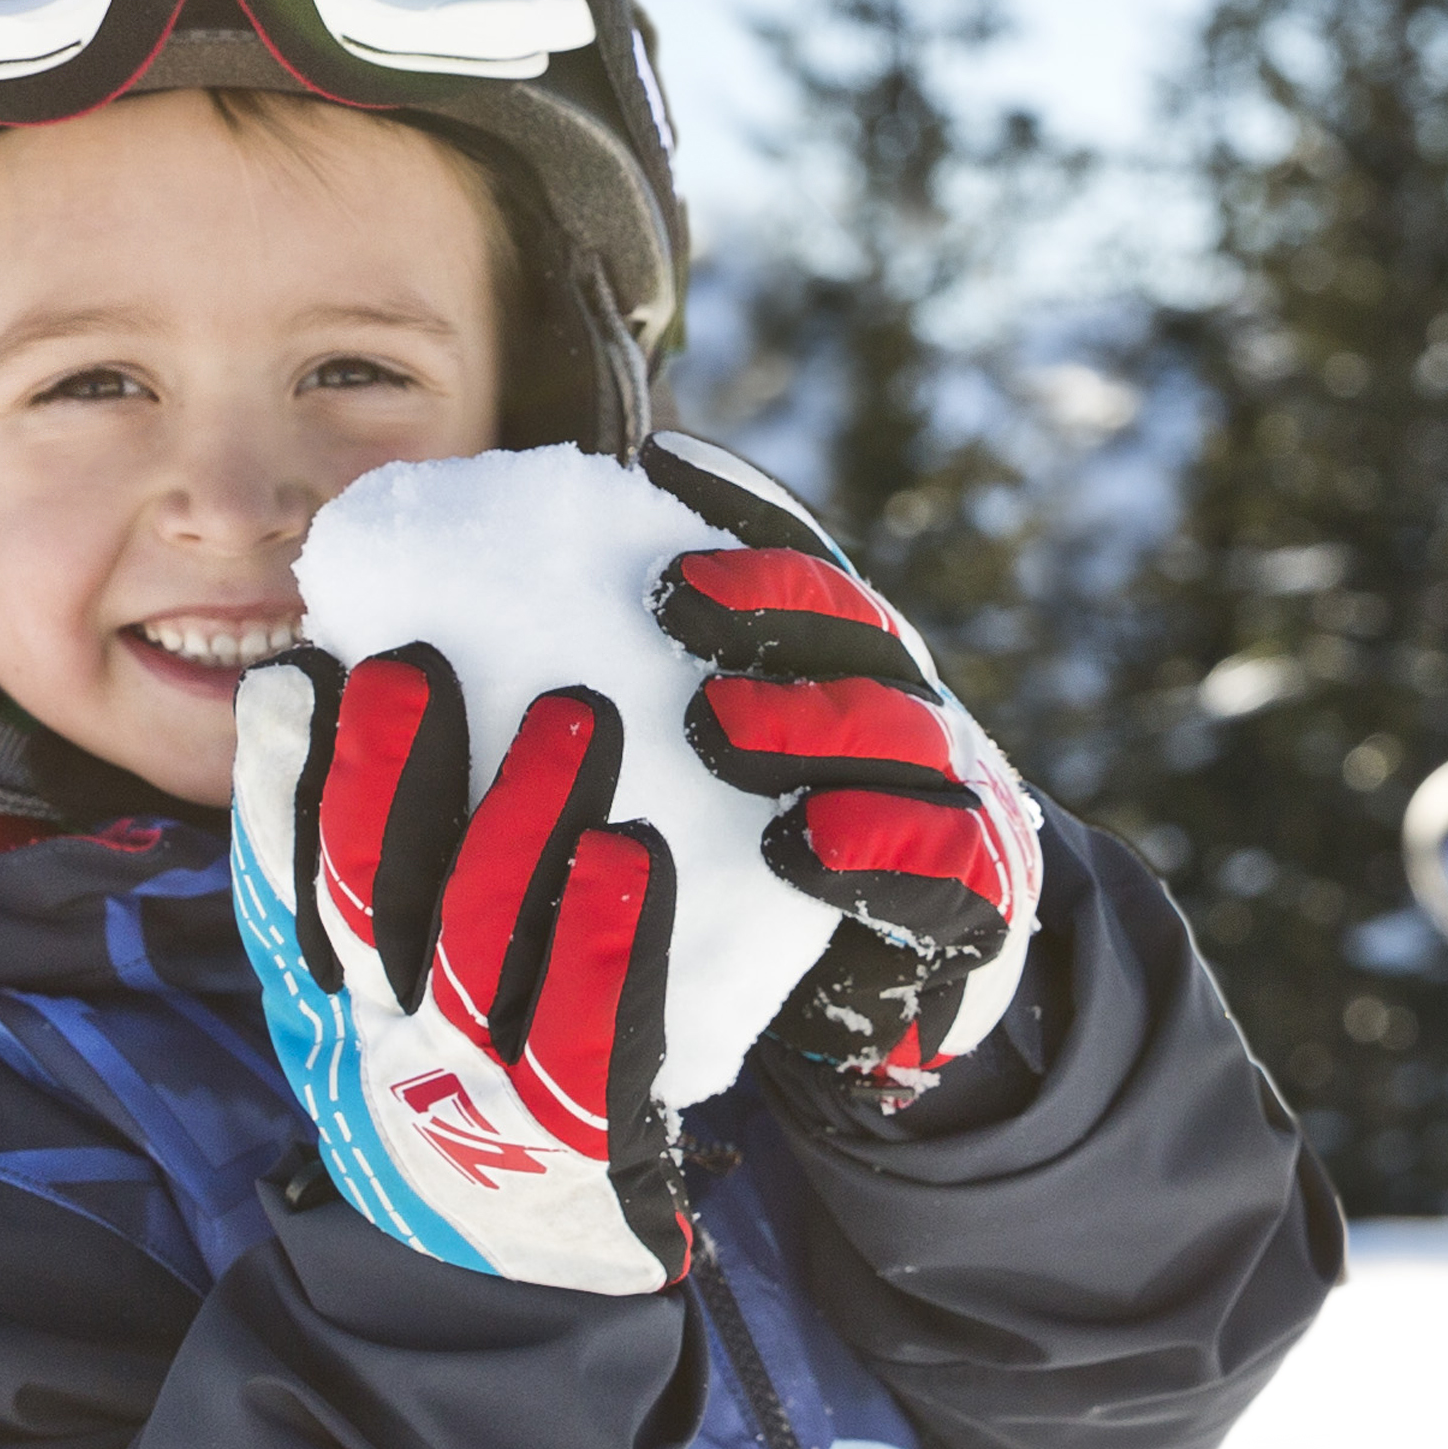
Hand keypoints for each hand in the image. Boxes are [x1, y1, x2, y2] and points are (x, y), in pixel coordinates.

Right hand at [232, 646, 694, 1292]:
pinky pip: (589, 1034)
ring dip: (521, 822)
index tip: (303, 675)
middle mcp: (377, 1048)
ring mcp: (469, 1098)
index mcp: (325, 1012)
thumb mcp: (369, 1028)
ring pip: (481, 947)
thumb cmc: (449, 1117)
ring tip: (575, 717)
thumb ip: (364, 914)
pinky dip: (608, 942)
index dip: (282, 780)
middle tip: (425, 662)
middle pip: (370, 895)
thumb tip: (361, 741)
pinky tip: (631, 855)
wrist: (491, 1312)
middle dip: (391, 773)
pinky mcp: (568, 1144)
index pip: (284, 884)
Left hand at [638, 437, 1048, 1109]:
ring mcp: (941, 793)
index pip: (797, 554)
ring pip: (897, 732)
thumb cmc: (741, 858)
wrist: (867, 984)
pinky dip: (877, 847)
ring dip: (808, 721)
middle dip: (769, 600)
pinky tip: (801, 845)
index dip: (740, 504)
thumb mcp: (680, 767)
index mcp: (833, 658)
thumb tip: (479, 599)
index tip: (659, 464)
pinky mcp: (968, 896)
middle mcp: (895, 706)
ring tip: (713, 724)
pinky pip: (939, 862)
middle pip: (851, 628)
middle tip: (671, 592)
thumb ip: (628, 684)